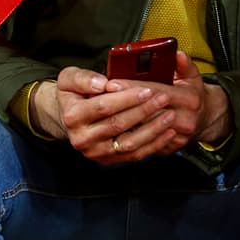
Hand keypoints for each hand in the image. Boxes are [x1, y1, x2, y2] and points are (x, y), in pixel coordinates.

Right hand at [31, 66, 173, 164]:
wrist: (69, 117)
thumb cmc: (74, 93)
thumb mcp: (70, 78)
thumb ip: (84, 78)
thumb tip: (103, 84)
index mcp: (73, 116)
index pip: (104, 107)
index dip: (127, 98)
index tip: (147, 90)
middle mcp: (82, 138)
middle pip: (118, 125)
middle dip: (144, 111)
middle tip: (163, 98)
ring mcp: (96, 152)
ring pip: (129, 143)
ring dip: (153, 130)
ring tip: (170, 115)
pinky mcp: (108, 160)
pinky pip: (134, 155)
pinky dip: (154, 144)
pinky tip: (168, 132)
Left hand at [106, 51, 232, 155]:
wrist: (205, 119)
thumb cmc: (194, 94)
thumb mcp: (192, 76)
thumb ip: (184, 64)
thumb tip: (177, 54)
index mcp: (189, 99)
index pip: (156, 92)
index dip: (133, 88)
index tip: (113, 83)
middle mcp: (184, 120)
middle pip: (147, 113)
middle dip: (122, 105)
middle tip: (100, 98)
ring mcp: (176, 138)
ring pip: (143, 131)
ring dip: (122, 121)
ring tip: (101, 114)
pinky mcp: (168, 150)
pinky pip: (144, 144)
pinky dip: (128, 135)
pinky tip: (111, 129)